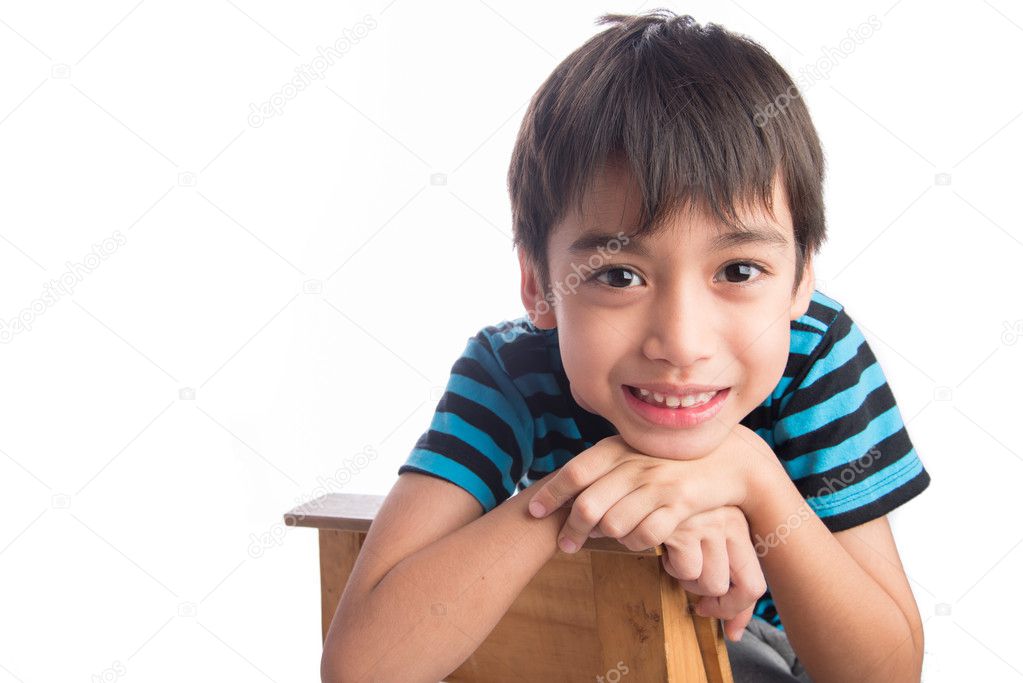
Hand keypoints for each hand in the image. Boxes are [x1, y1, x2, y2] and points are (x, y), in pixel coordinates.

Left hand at [527, 423, 766, 555]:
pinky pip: (646, 535)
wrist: (728, 458)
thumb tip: (566, 488)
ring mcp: (659, 485)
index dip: (551, 493)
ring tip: (603, 540)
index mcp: (620, 448)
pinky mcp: (680, 506)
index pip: (576, 470)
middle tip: (565, 545)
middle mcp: (636, 465)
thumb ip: (606, 464)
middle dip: (571, 530)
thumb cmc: (671, 458)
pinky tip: (633, 541)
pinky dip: (634, 544)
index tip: (534, 511)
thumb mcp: (637, 450)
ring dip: (604, 538)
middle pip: (589, 505)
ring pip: (614, 524)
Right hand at [658, 505, 765, 641]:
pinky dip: (670, 567)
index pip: (756, 580)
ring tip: (675, 559)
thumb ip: (722, 573)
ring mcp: (709, 524)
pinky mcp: (685, 529)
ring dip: (689, 581)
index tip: (731, 630)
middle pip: (745, 587)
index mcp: (739, 521)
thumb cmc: (669, 516)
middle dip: (721, 606)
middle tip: (701, 607)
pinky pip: (686, 571)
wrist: (634, 488)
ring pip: (712, 584)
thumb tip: (735, 632)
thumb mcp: (702, 537)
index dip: (742, 612)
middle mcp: (731, 520)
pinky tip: (663, 548)